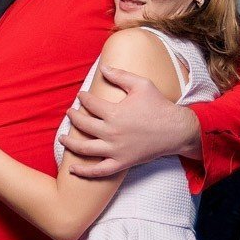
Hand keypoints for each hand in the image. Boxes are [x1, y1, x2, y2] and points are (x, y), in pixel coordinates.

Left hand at [60, 65, 197, 178]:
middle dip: (74, 117)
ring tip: (62, 137)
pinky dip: (84, 172)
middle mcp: (112, 132)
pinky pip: (99, 171)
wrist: (176, 130)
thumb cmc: (159, 105)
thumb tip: (103, 68)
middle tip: (70, 113)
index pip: (90, 104)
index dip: (83, 98)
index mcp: (115, 113)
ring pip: (85, 148)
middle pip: (83, 125)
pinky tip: (72, 169)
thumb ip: (120, 75)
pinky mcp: (121, 163)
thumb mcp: (141, 84)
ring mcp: (115, 150)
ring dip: (70, 143)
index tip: (81, 96)